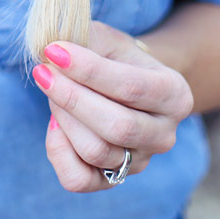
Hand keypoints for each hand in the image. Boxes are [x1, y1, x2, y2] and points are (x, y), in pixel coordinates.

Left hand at [33, 20, 192, 191]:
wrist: (128, 84)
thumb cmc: (117, 57)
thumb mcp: (110, 39)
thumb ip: (86, 42)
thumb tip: (52, 54)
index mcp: (174, 94)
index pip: (131, 87)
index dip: (89, 70)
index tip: (54, 51)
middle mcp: (164, 135)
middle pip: (117, 126)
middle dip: (72, 97)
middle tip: (44, 70)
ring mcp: (141, 162)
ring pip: (96, 151)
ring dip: (64, 117)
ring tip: (51, 88)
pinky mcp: (113, 179)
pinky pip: (78, 178)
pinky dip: (58, 151)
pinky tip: (54, 122)